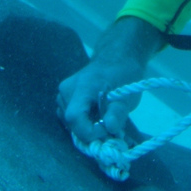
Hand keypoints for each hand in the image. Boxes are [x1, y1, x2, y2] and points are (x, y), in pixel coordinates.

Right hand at [56, 17, 163, 143]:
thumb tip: (110, 128)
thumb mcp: (127, 94)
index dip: (89, 131)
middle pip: (71, 122)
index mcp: (83, 86)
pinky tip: (96, 116)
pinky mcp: (64, 97)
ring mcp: (63, 93)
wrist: (116, 59)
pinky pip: (69, 117)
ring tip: (104, 119)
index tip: (107, 130)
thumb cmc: (123, 75)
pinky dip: (83, 122)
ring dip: (87, 127)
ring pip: (69, 122)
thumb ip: (118, 112)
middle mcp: (67, 89)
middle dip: (91, 131)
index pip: (74, 116)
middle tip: (110, 128)